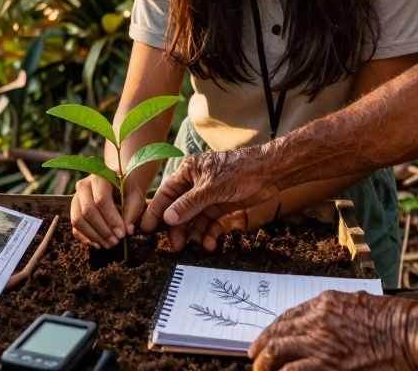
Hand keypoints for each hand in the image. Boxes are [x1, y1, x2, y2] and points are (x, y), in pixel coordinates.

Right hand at [69, 175, 145, 248]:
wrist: (117, 182)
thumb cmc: (127, 188)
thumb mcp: (135, 195)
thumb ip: (132, 211)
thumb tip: (127, 231)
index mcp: (99, 178)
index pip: (101, 200)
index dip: (111, 219)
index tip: (122, 234)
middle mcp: (83, 186)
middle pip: (88, 211)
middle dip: (102, 230)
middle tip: (116, 242)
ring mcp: (76, 198)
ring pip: (78, 220)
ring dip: (93, 236)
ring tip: (109, 245)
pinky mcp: (74, 210)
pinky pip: (74, 227)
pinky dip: (85, 238)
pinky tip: (98, 244)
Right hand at [139, 145, 278, 247]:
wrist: (270, 172)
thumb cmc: (239, 170)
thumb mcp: (211, 188)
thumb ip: (188, 204)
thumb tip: (167, 219)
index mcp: (188, 171)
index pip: (166, 193)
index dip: (156, 211)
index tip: (147, 229)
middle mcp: (195, 183)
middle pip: (179, 209)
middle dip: (178, 228)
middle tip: (176, 247)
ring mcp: (208, 196)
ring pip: (194, 219)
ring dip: (194, 233)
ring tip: (196, 246)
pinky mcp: (221, 206)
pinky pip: (209, 223)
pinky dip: (209, 234)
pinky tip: (210, 244)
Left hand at [249, 291, 417, 370]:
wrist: (411, 333)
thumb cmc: (397, 320)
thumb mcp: (363, 304)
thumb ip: (341, 313)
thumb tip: (331, 322)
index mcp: (326, 302)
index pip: (289, 315)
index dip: (275, 329)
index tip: (266, 338)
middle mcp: (317, 319)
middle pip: (279, 332)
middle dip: (263, 345)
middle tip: (254, 356)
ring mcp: (320, 342)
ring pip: (279, 351)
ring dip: (266, 362)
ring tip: (260, 370)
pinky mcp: (327, 364)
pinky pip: (293, 370)